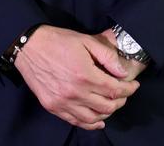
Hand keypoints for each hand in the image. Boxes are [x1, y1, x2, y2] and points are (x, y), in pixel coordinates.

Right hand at [15, 26, 139, 129]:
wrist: (29, 46)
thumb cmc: (57, 41)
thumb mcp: (86, 40)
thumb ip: (107, 56)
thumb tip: (123, 72)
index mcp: (85, 75)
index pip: (115, 90)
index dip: (129, 89)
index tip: (134, 85)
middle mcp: (75, 93)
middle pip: (107, 106)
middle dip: (121, 101)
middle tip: (124, 93)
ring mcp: (63, 102)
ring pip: (93, 118)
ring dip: (107, 113)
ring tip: (112, 104)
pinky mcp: (53, 107)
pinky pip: (75, 121)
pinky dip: (89, 124)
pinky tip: (98, 120)